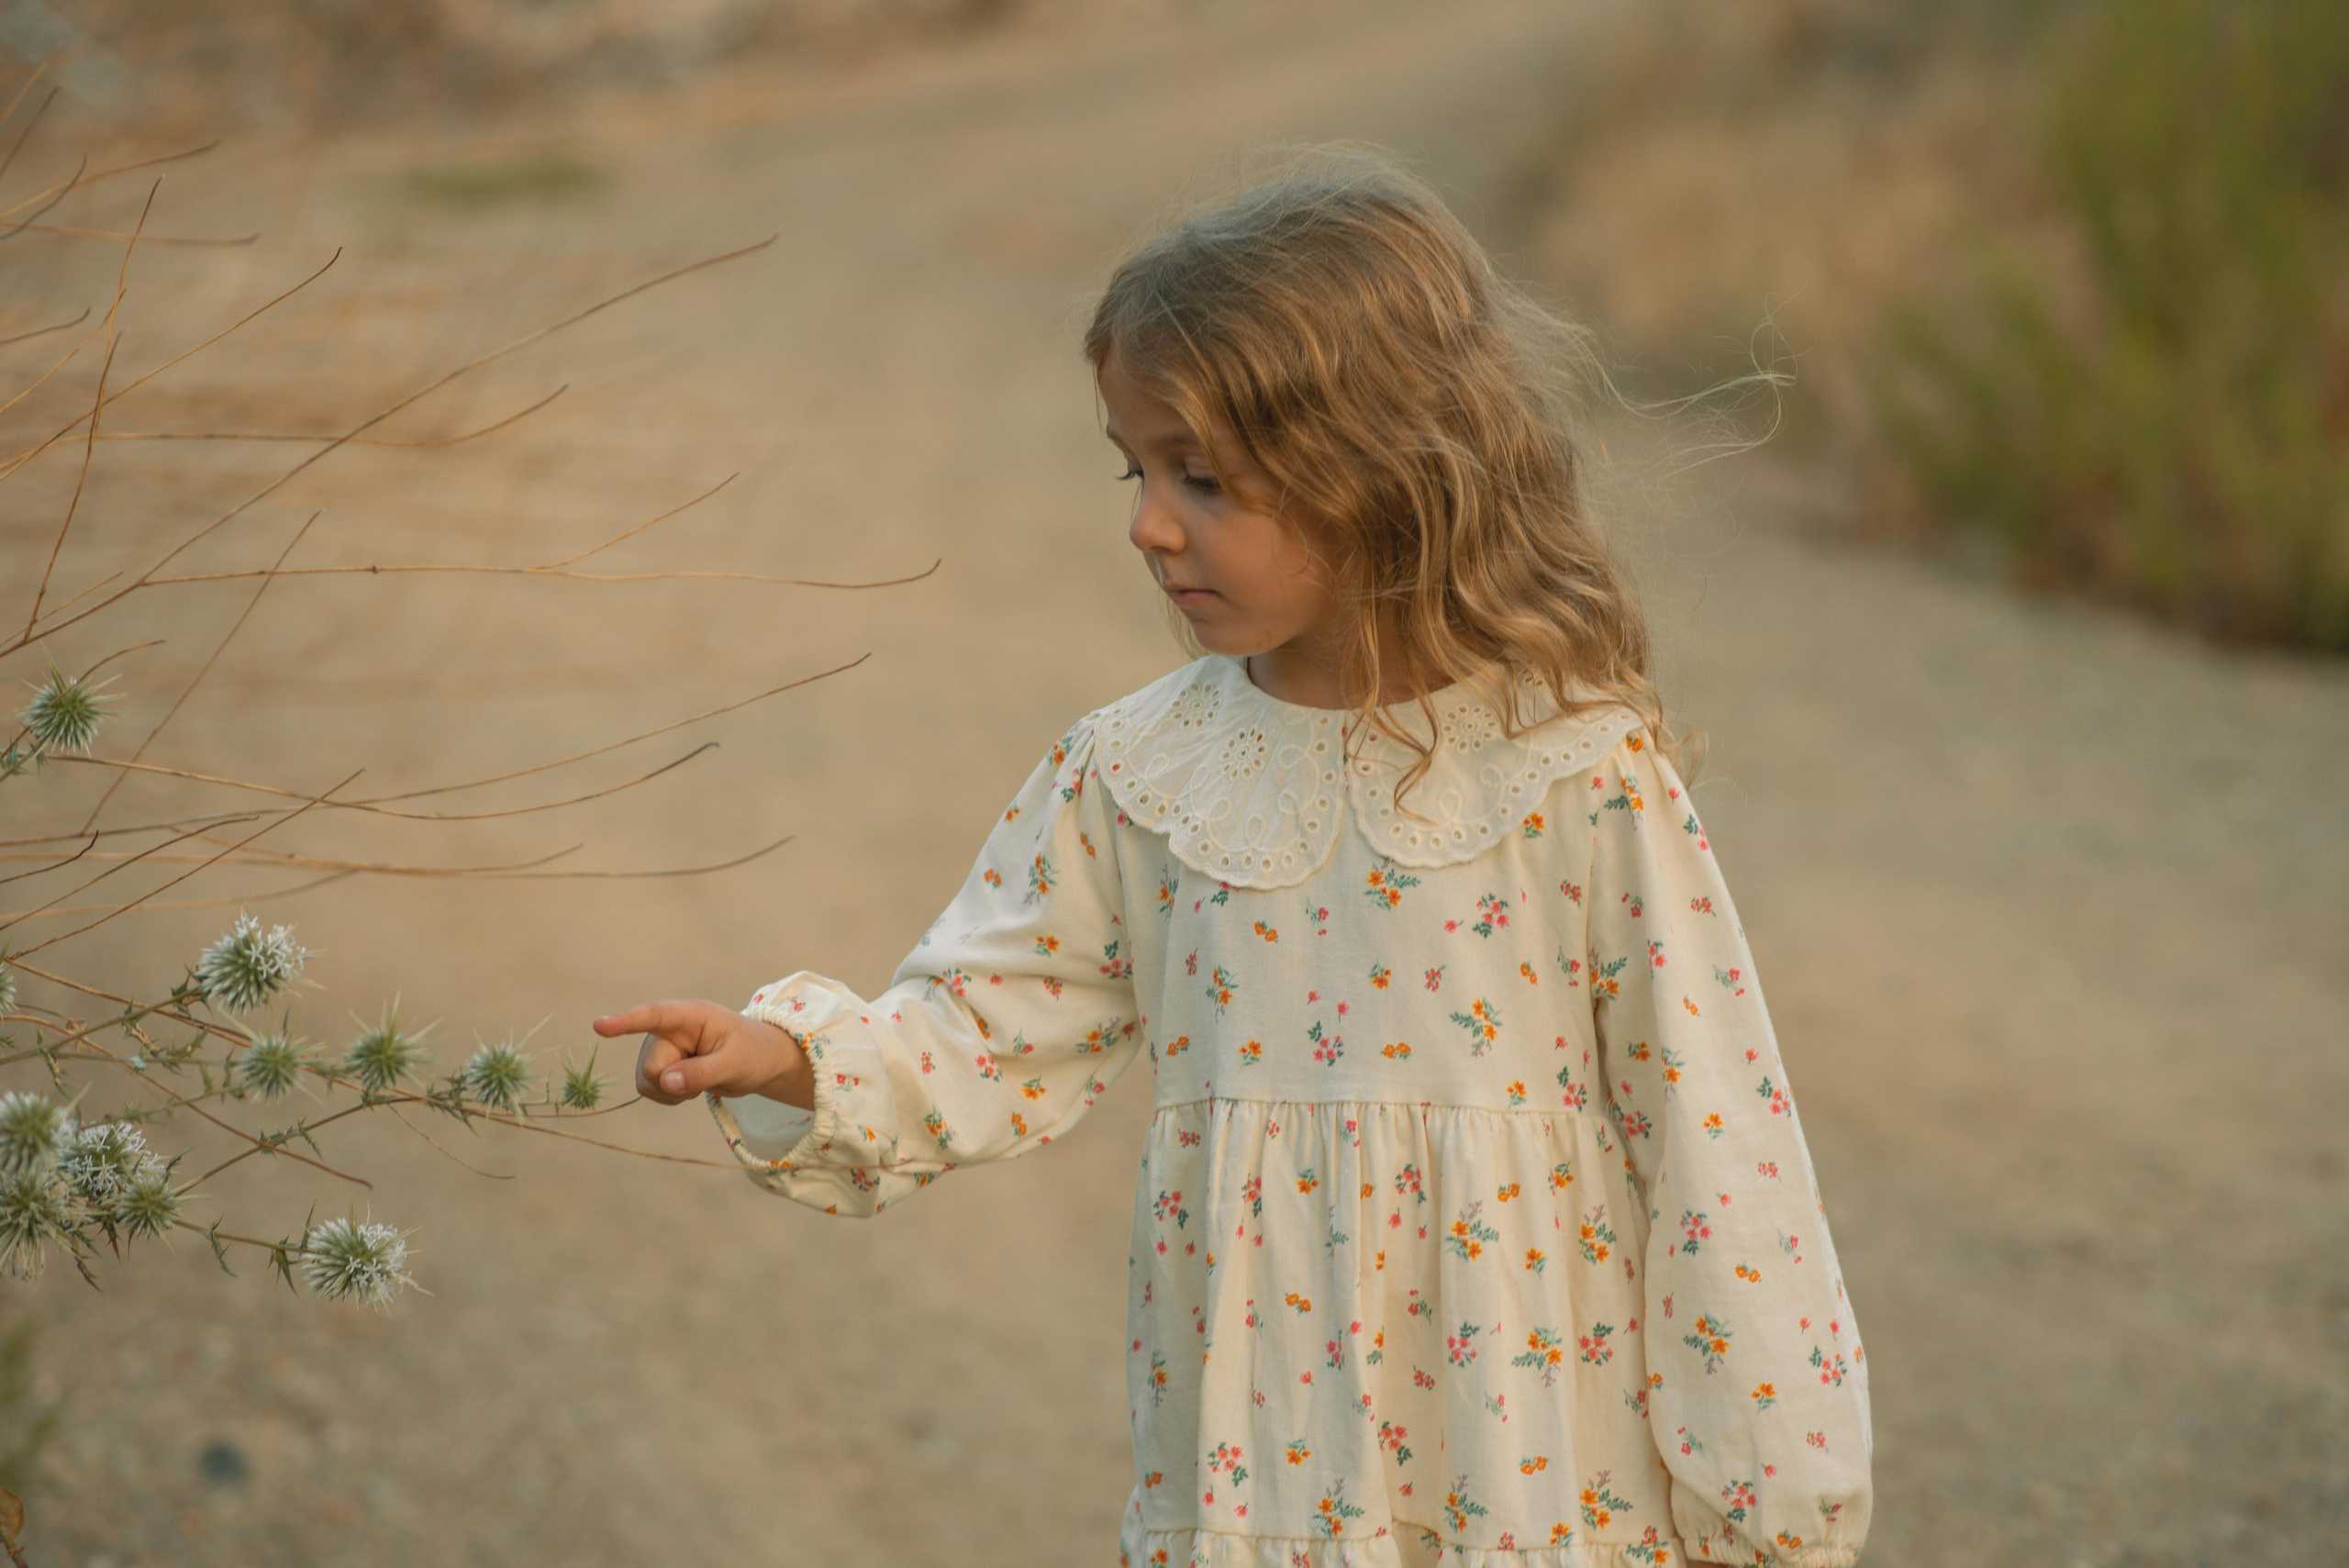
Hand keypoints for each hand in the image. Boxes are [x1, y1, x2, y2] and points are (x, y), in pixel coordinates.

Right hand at [592, 999, 812, 1108]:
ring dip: (673, 1090)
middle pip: (652, 1065)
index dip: (626, 1021)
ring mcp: (661, 1047)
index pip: (654, 1016)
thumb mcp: (735, 1064)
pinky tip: (690, 1085)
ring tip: (701, 1077)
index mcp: (691, 1016)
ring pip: (647, 1080)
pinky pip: (650, 1090)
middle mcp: (669, 1029)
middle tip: (708, 1073)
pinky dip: (671, 1096)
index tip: (600, 1026)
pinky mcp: (658, 1066)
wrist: (758, 1062)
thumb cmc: (752, 1053)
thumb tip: (665, 1082)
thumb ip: (702, 1072)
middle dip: (676, 1080)